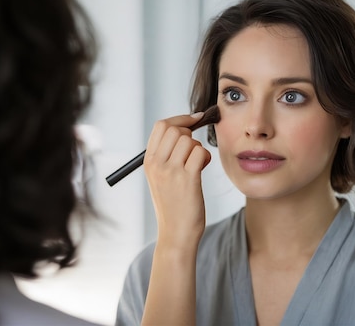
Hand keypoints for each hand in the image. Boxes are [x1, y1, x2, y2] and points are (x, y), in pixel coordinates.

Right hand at [144, 112, 210, 249]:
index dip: (180, 119)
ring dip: (198, 148)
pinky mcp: (187, 180)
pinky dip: (205, 158)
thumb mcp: (160, 178)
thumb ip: (166, 156)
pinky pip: (200, 153)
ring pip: (189, 140)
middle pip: (175, 129)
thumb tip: (184, 130)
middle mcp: (157, 164)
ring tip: (198, 164)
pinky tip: (202, 168)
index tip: (194, 120)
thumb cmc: (173, 206)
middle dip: (190, 133)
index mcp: (149, 162)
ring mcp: (171, 172)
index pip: (161, 126)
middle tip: (194, 148)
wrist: (175, 234)